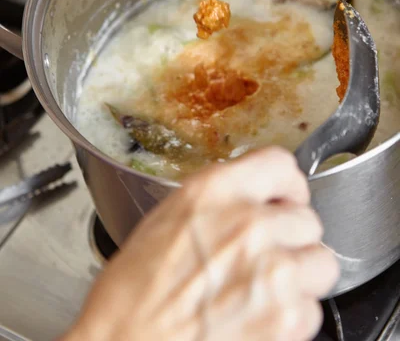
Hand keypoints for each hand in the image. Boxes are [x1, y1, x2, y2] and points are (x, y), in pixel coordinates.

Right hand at [62, 147, 338, 340]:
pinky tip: (257, 319)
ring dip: (300, 277)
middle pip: (307, 218)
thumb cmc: (133, 293)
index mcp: (215, 190)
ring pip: (321, 262)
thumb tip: (255, 200)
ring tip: (264, 291)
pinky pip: (312, 309)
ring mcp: (272, 269)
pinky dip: (293, 319)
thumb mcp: (170, 218)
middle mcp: (249, 222)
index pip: (282, 164)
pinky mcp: (286, 318)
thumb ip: (221, 201)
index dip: (286, 187)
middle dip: (290, 239)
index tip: (284, 201)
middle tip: (264, 258)